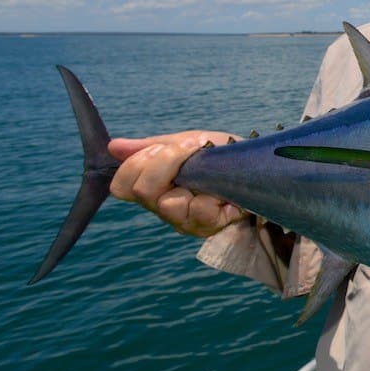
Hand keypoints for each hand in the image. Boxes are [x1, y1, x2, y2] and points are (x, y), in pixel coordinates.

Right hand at [108, 130, 247, 236]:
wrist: (256, 165)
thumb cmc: (219, 155)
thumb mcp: (185, 143)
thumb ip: (150, 148)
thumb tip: (113, 147)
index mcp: (154, 189)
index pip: (122, 186)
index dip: (136, 164)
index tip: (165, 147)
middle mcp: (165, 208)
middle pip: (142, 192)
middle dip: (164, 162)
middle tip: (191, 148)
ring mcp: (186, 221)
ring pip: (169, 204)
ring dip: (189, 172)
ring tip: (209, 164)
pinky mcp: (210, 227)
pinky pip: (200, 211)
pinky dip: (211, 194)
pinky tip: (222, 187)